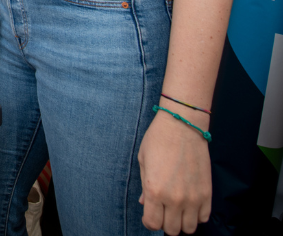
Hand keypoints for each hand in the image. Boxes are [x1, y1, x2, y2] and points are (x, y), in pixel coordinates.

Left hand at [137, 109, 211, 233]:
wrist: (183, 127)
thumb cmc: (158, 140)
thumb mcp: (143, 162)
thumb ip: (144, 187)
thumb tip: (145, 203)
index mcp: (155, 191)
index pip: (152, 224)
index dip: (149, 221)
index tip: (150, 213)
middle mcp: (175, 199)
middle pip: (171, 230)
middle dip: (165, 223)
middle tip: (163, 210)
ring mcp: (193, 198)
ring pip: (189, 228)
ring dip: (182, 222)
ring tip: (178, 209)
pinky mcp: (207, 193)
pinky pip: (204, 217)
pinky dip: (197, 216)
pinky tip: (191, 205)